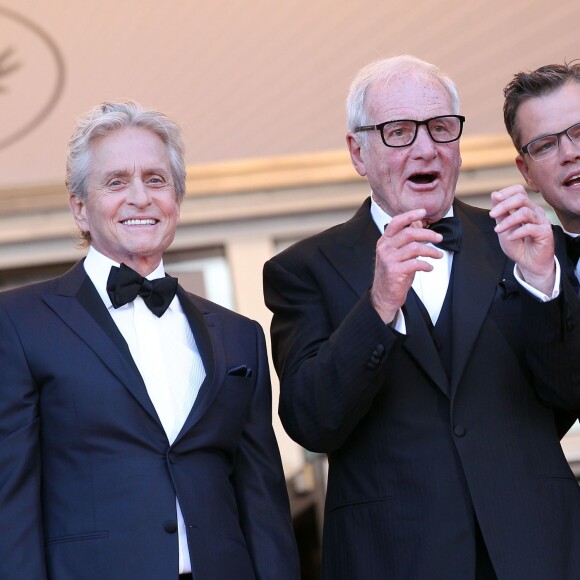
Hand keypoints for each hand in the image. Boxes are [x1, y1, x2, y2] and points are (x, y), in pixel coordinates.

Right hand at [371, 208, 443, 322]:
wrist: (384, 295)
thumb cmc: (393, 274)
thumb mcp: (399, 254)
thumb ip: (407, 240)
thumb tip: (418, 223)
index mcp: (384, 241)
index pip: (396, 222)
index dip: (410, 215)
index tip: (423, 212)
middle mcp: (384, 248)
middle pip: (409, 233)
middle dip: (428, 234)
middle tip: (439, 238)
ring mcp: (388, 259)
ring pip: (415, 248)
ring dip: (431, 251)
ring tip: (438, 255)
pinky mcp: (394, 271)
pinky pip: (416, 263)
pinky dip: (426, 265)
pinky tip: (430, 268)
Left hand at [490, 185, 554, 293]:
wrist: (527, 262)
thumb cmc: (517, 244)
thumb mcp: (503, 227)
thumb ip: (500, 213)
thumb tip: (494, 194)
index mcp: (525, 208)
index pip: (519, 191)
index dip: (507, 192)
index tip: (495, 198)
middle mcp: (535, 212)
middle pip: (521, 198)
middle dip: (504, 205)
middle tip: (492, 215)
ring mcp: (541, 221)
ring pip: (525, 212)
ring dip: (508, 221)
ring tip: (498, 230)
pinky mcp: (545, 233)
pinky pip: (530, 228)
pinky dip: (517, 232)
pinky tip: (510, 238)